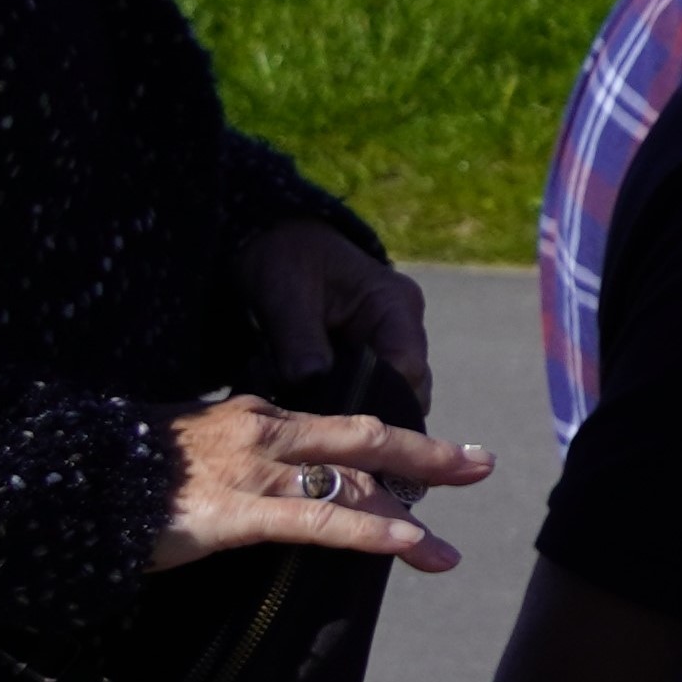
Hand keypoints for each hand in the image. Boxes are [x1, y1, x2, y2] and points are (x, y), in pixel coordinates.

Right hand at [152, 392, 492, 572]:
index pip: (338, 431)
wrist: (61, 481)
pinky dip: (369, 532)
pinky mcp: (237, 511)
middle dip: (429, 455)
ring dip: (409, 518)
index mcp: (257, 416)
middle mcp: (266, 432)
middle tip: (481, 466)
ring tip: (447, 553)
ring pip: (352, 483)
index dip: (390, 448)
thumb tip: (270, 488)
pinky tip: (408, 543)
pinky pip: (318, 521)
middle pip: (365, 439)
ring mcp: (254, 470)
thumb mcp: (191, 454)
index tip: (431, 461)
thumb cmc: (120, 476)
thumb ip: (238, 462)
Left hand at [243, 219, 433, 415]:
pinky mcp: (366, 358)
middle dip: (372, 413)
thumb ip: (299, 340)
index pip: (407, 366)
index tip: (340, 424)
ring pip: (391, 396)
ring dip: (357, 412)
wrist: (272, 244)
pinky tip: (318, 420)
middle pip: (408, 389)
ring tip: (321, 429)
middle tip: (328, 436)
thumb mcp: (285, 293)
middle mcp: (401, 327)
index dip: (380, 399)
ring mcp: (387, 345)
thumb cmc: (284, 258)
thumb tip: (311, 384)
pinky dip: (345, 407)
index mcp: (394, 304)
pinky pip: (368, 392)